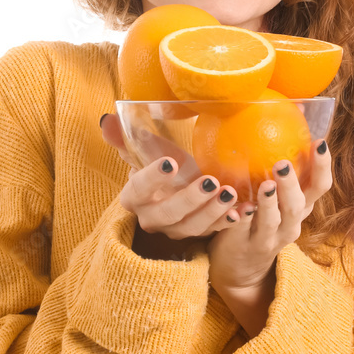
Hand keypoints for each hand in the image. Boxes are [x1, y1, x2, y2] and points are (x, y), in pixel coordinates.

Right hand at [101, 113, 242, 245]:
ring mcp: (176, 229)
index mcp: (134, 197)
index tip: (169, 162)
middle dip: (190, 200)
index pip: (138, 190)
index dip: (152, 178)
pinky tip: (245, 209)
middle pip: (168, 214)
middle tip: (210, 181)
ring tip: (230, 193)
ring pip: (192, 227)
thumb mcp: (146, 150)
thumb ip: (125, 137)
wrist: (176, 186)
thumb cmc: (161, 165)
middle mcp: (152, 218)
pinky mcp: (199, 233)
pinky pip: (215, 231)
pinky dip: (231, 221)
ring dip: (213, 212)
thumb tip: (108, 119)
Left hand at [207, 140, 332, 293]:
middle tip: (283, 163)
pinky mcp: (246, 246)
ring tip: (265, 185)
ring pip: (274, 221)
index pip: (320, 186)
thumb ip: (281, 168)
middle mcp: (290, 224)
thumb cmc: (259, 221)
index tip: (319, 142)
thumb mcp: (276, 198)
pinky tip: (237, 207)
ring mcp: (269, 238)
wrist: (240, 268)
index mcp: (300, 208)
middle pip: (298, 205)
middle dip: (293, 184)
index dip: (323, 166)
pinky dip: (242, 219)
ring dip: (270, 203)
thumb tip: (286, 112)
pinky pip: (244, 231)